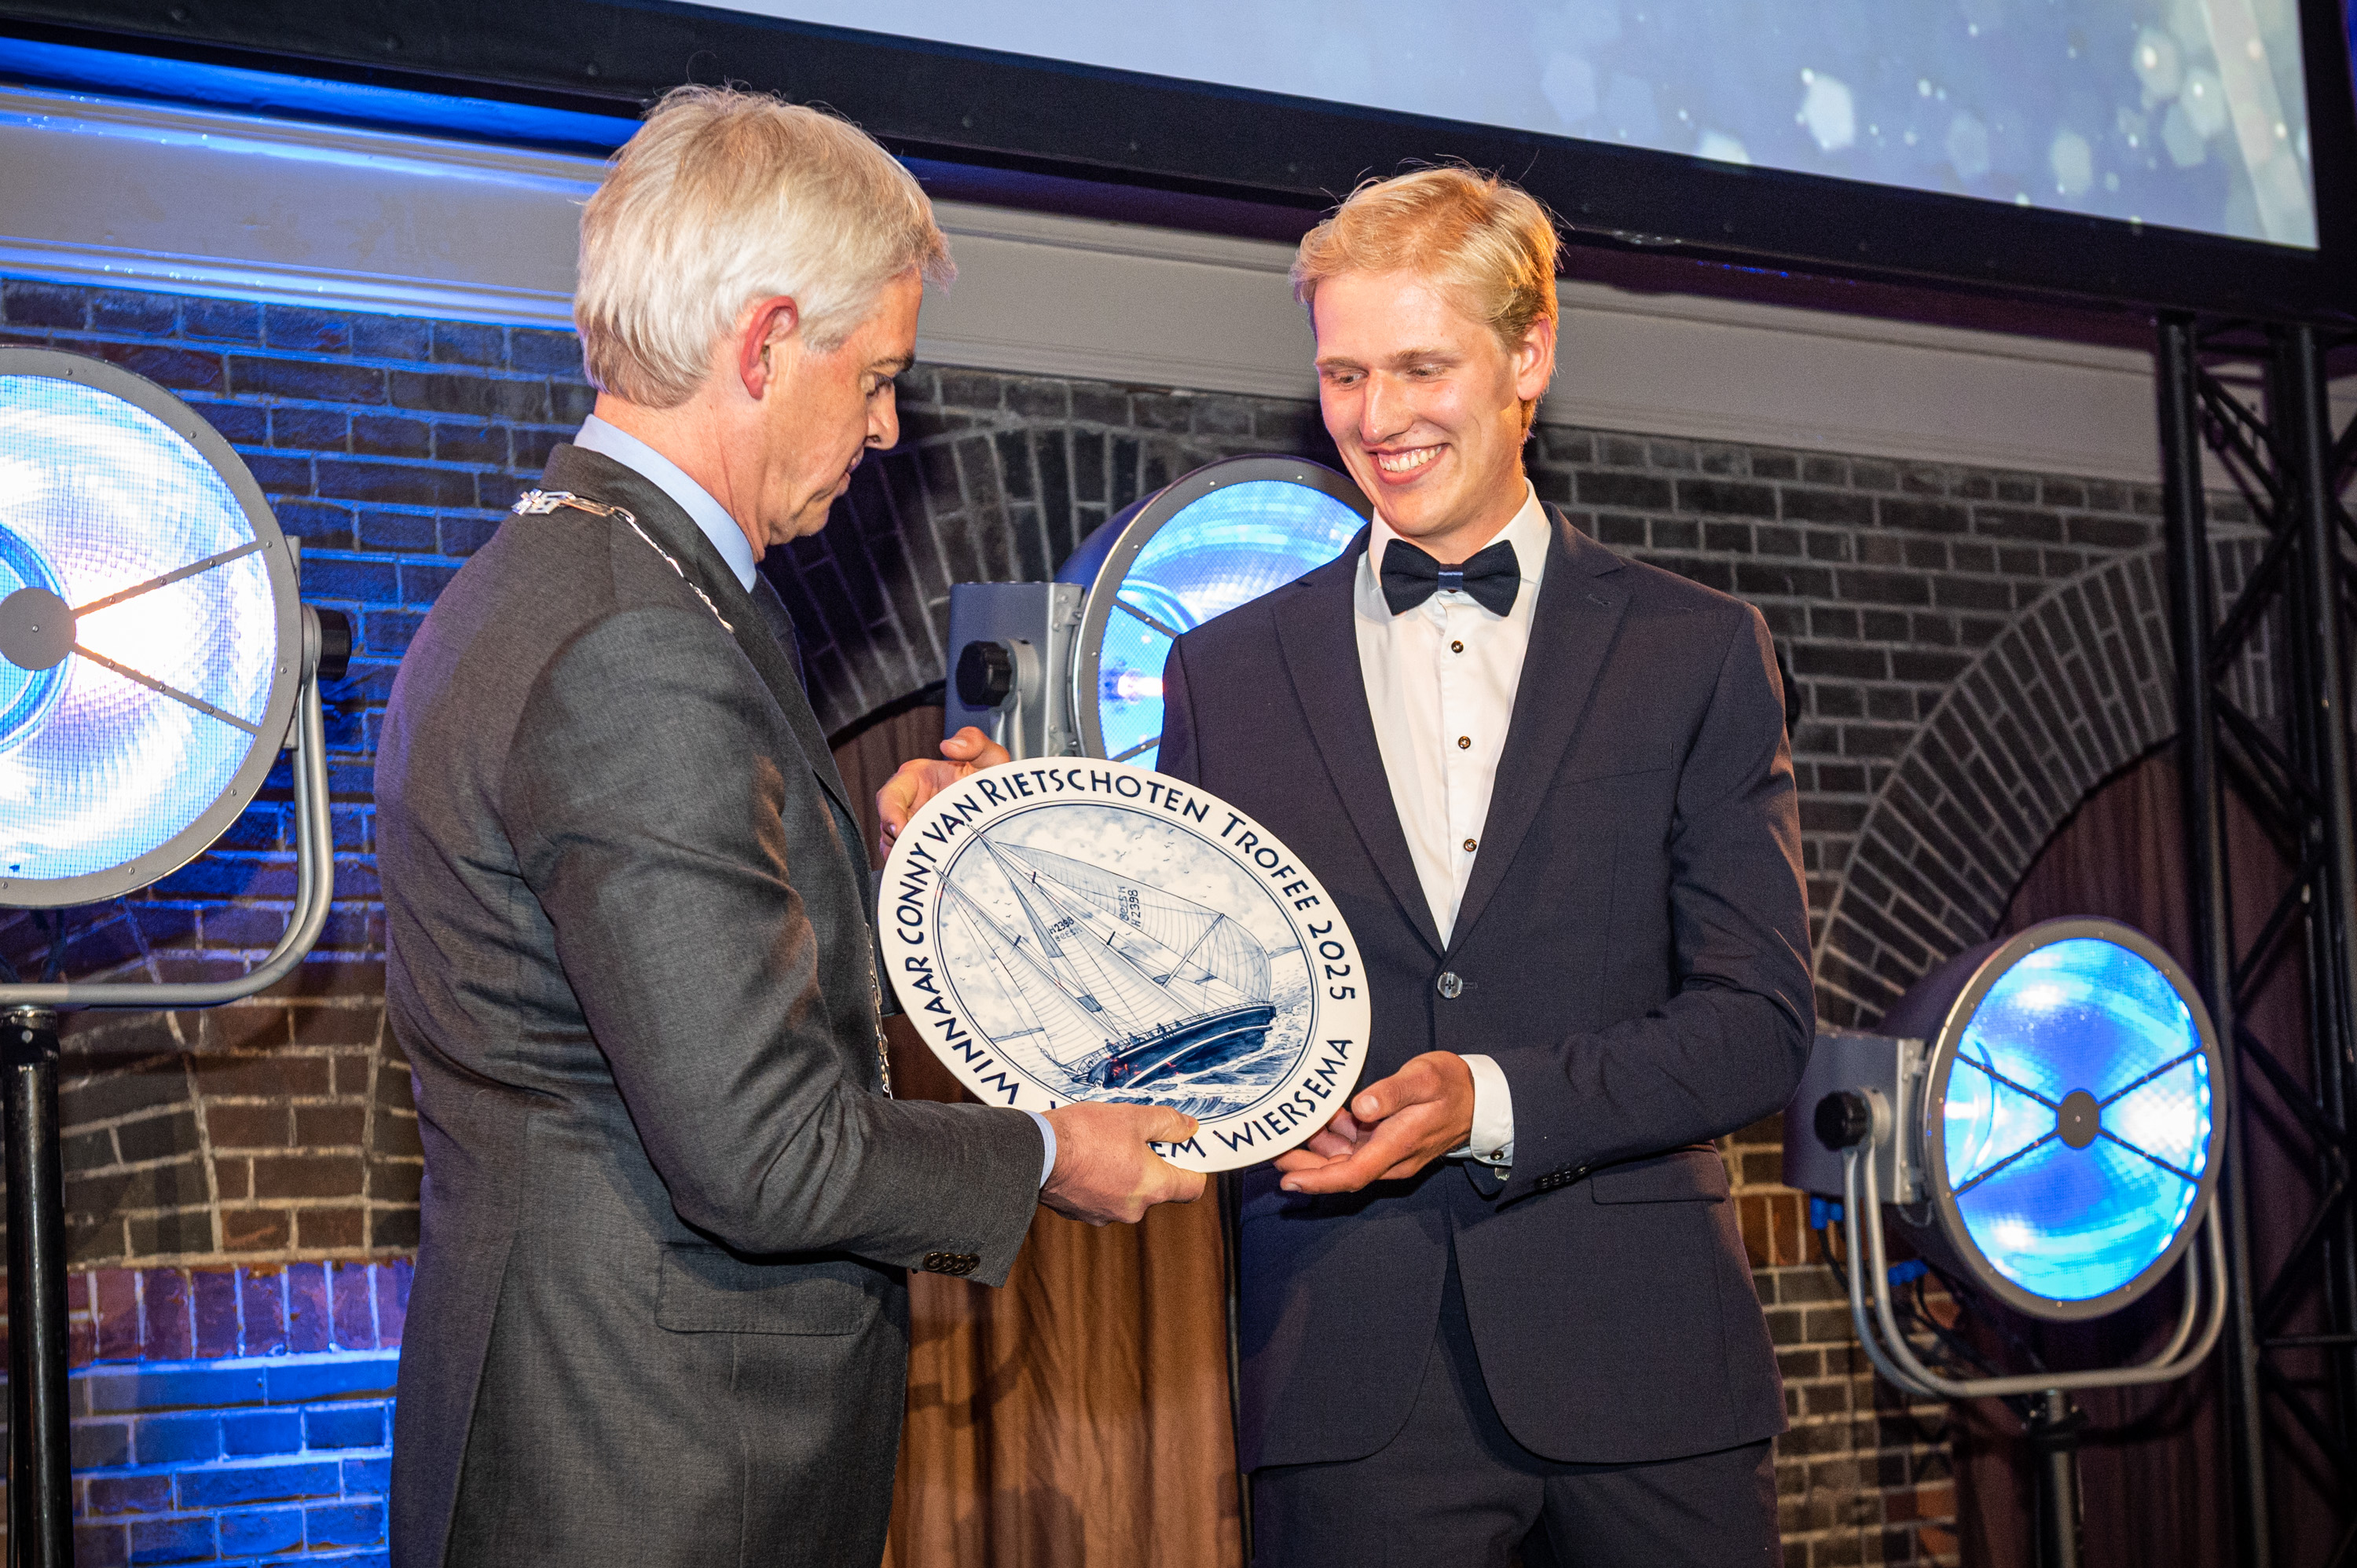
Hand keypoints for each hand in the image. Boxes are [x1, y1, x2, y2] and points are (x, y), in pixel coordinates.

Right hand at [876, 727, 1009, 856]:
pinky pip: (909, 858)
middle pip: (887, 826)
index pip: (888, 796)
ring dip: (906, 856)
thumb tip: (949, 745)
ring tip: (928, 862)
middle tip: (916, 852)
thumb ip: (973, 741)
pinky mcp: (923, 845)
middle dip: (897, 841)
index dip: (889, 813)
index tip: (900, 830)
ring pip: (894, 846)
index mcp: (915, 777)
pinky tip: (933, 868)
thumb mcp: (990, 756)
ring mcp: (915, 825)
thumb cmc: (991, 780)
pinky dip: (917, 864)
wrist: (1004, 807)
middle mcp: (910, 802)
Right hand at [1040, 1102, 1206, 1224]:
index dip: (1195, 1168)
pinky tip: (1085, 1160)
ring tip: (1103, 1146)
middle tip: (1134, 1138)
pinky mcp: (1081, 1213)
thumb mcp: (1133, 1118)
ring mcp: (1105, 1215)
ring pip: (1126, 1192)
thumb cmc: (1085, 1135)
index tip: (1188, 1153)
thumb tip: (1189, 1128)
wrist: (1036, 1154)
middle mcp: (1133, 1210)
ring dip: (1121, 1173)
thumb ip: (1167, 1123)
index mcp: (1153, 1188)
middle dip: (1149, 1165)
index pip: (1192, 1188)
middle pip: (1156, 1188)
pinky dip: (1098, 1181)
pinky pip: (1100, 1196)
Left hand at [1273, 1052, 1474, 1194]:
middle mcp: (1391, 1159)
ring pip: (1344, 1161)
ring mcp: (1390, 1154)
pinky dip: (1334, 1139)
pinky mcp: (1389, 1145)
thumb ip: (1392, 1093)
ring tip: (1289, 1131)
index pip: (1351, 1174)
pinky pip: (1355, 1149)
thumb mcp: (1424, 1079)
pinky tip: (1322, 1120)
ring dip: (1316, 1151)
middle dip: (1304, 1166)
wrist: (1480, 1098)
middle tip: (1273, 1149)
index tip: (1287, 1180)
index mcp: (1397, 1147)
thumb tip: (1361, 1108)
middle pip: (1340, 1173)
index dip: (1317, 1181)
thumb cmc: (1451, 1086)